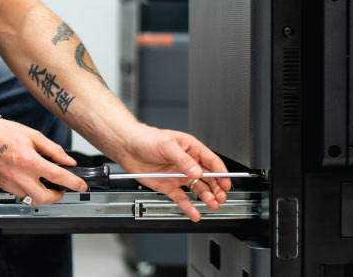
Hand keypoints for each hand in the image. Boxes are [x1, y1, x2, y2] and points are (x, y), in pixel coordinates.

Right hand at [0, 118, 87, 205]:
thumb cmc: (4, 133)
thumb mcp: (33, 135)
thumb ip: (53, 150)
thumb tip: (68, 161)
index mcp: (29, 160)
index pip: (57, 176)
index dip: (73, 182)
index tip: (81, 185)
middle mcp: (20, 175)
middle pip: (45, 198)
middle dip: (58, 197)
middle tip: (62, 189)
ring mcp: (10, 183)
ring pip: (32, 200)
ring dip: (43, 196)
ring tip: (46, 185)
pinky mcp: (4, 186)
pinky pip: (21, 195)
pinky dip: (30, 191)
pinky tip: (31, 181)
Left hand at [115, 123, 230, 221]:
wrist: (127, 147)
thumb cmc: (145, 138)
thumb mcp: (167, 144)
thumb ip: (183, 159)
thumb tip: (197, 171)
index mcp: (190, 149)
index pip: (211, 162)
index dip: (221, 173)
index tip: (226, 183)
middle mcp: (187, 164)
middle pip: (208, 178)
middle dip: (217, 188)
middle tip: (221, 198)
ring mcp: (178, 176)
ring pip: (197, 189)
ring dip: (206, 198)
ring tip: (212, 205)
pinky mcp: (168, 186)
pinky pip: (181, 198)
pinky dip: (188, 207)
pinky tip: (195, 213)